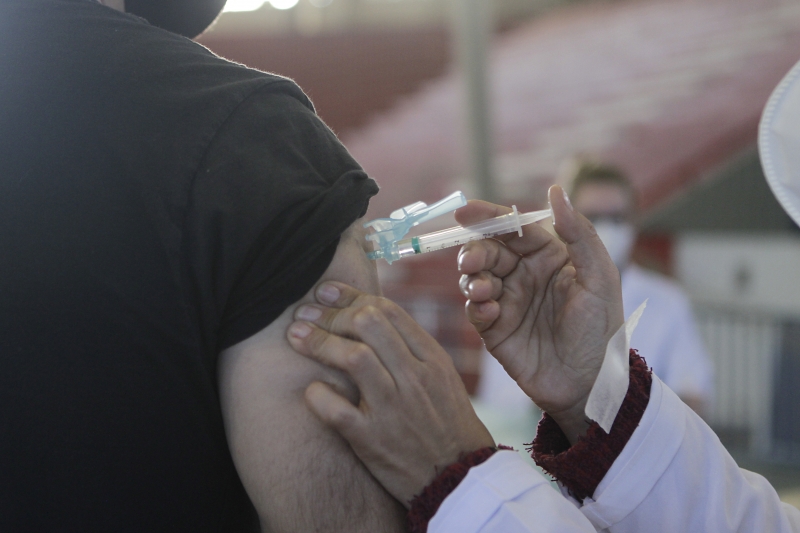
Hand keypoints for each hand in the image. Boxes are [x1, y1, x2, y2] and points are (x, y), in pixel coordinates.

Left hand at [287, 282, 494, 506]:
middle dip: (331, 314)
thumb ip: (412, 349)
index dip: (351, 296)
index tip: (327, 293)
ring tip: (295, 335)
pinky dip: (318, 395)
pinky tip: (311, 390)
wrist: (460, 479)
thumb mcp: (442, 378)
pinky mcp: (373, 440)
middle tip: (306, 313)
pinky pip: (337, 409)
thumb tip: (373, 319)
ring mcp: (394, 408)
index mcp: (432, 359)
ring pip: (353, 358)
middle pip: (368, 324)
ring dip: (318, 342)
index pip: (388, 311)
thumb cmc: (447, 424)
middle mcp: (414, 378)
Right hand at [456, 185, 623, 443]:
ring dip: (472, 278)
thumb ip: (579, 233)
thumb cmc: (602, 329)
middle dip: (475, 251)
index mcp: (548, 255)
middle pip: (488, 250)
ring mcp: (507, 300)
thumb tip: (556, 191)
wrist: (592, 384)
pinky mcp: (495, 329)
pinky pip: (475, 309)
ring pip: (475, 277)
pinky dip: (477, 306)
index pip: (514, 228)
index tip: (465, 211)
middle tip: (474, 261)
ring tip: (483, 291)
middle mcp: (524, 274)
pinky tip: (490, 312)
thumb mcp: (599, 277)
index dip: (488, 216)